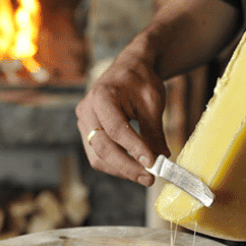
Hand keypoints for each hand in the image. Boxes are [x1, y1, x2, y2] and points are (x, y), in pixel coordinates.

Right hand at [75, 43, 169, 186]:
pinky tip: (133, 167)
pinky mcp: (87, 131)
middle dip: (127, 167)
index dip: (133, 149)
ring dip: (121, 169)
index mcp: (101, 96)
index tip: (152, 163)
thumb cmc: (141, 80)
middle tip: (149, 178)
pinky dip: (115, 164)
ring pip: (98, 156)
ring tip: (144, 175)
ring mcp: (83, 121)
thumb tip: (161, 159)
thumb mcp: (152, 102)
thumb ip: (154, 132)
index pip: (116, 129)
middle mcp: (87, 110)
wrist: (129, 68)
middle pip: (103, 147)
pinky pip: (98, 155)